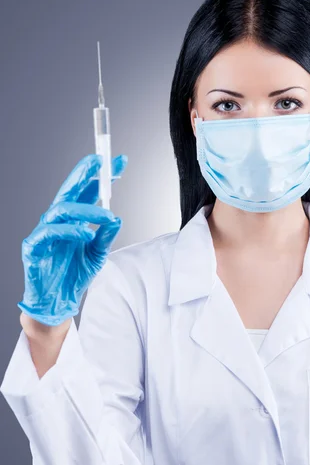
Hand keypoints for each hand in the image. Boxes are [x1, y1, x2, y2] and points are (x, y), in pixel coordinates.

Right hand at [17, 153, 127, 325]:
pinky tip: (86, 233)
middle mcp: (57, 221)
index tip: (120, 163)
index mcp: (73, 219)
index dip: (102, 176)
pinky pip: (50, 232)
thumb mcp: (97, 255)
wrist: (57, 302)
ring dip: (86, 209)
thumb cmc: (74, 275)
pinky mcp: (33, 246)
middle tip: (101, 162)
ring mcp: (44, 232)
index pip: (86, 191)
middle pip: (69, 190)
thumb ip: (106, 237)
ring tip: (106, 215)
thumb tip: (117, 219)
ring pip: (62, 209)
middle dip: (85, 174)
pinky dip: (70, 231)